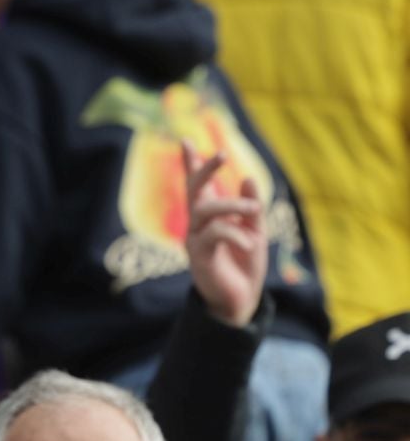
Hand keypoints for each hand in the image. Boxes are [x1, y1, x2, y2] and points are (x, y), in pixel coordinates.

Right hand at [183, 143, 265, 327]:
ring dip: (233, 206)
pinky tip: (250, 244)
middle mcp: (198, 225)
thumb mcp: (255, 229)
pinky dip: (236, 235)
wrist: (240, 299)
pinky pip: (215, 234)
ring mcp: (196, 240)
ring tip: (255, 213)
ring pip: (206, 210)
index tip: (185, 141)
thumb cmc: (245, 265)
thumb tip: (247, 178)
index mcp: (211, 217)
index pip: (198, 186)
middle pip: (195, 190)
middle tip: (221, 154)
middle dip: (206, 170)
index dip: (191, 164)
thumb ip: (251, 206)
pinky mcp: (200, 255)